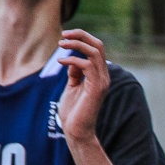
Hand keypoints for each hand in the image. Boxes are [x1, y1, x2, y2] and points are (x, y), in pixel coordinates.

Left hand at [57, 28, 109, 144]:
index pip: (97, 48)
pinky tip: (61, 61)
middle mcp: (103, 76)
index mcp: (99, 74)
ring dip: (76, 44)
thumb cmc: (73, 110)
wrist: (76, 130)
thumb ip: (75, 73)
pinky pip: (87, 66)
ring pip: (95, 52)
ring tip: (61, 43)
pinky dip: (73, 59)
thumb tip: (73, 59)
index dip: (82, 37)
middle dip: (81, 35)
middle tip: (64, 34)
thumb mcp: (72, 86)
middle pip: (99, 45)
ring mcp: (102, 82)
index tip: (65, 35)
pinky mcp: (96, 89)